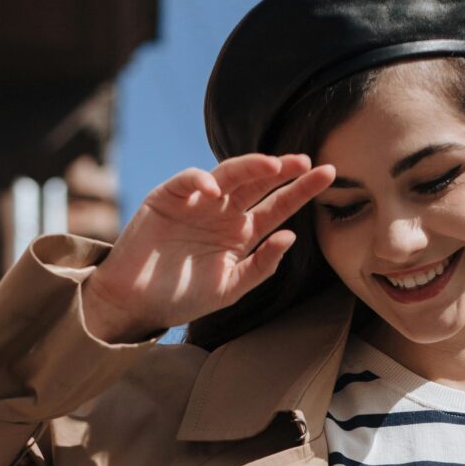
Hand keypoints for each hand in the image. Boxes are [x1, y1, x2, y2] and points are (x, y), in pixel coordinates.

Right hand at [82, 153, 336, 340]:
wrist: (136, 304)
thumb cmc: (183, 297)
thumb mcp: (230, 288)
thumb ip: (261, 266)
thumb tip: (290, 237)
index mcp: (241, 234)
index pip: (277, 207)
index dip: (301, 190)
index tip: (328, 174)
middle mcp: (223, 213)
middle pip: (258, 184)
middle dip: (283, 170)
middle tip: (307, 162)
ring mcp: (197, 203)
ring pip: (228, 176)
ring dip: (250, 167)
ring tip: (273, 165)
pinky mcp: (167, 199)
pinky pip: (186, 182)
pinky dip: (198, 180)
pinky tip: (212, 187)